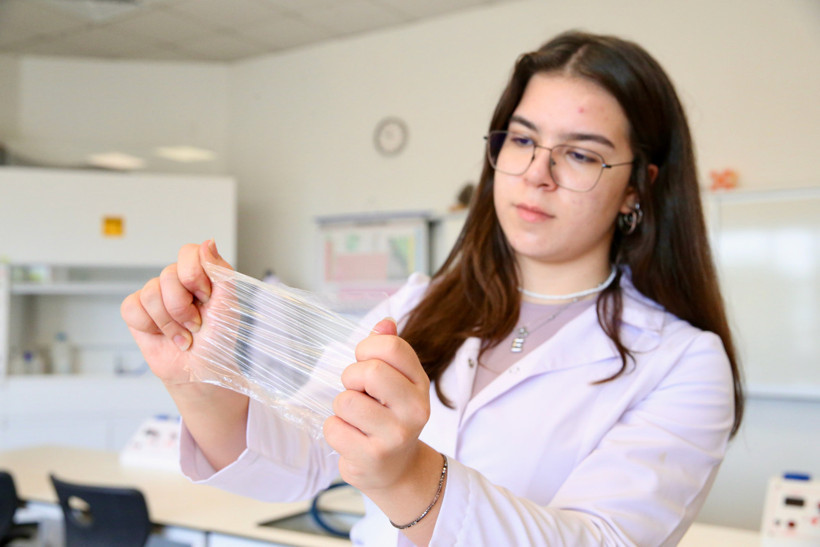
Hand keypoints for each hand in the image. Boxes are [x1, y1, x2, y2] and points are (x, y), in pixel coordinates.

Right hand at [120, 240, 232, 384]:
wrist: (200, 370)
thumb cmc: (218, 340)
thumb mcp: (229, 306)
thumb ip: (220, 272)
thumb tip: (208, 242)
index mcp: (201, 275)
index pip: (188, 252)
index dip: (193, 274)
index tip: (206, 297)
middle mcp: (177, 282)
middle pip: (167, 275)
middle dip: (183, 308)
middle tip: (196, 325)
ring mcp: (155, 295)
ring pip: (150, 293)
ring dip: (169, 322)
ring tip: (183, 335)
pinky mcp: (137, 312)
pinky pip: (132, 307)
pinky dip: (150, 326)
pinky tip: (163, 335)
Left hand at [324, 318, 431, 492]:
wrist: (397, 469)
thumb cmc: (390, 417)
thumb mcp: (398, 382)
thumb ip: (390, 350)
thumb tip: (384, 323)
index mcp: (420, 384)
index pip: (392, 347)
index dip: (367, 349)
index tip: (365, 362)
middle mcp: (415, 409)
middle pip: (369, 371)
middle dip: (351, 379)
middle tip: (357, 393)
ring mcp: (395, 436)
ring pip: (345, 401)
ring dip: (341, 408)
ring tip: (356, 419)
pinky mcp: (371, 457)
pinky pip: (333, 428)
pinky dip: (335, 430)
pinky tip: (352, 438)